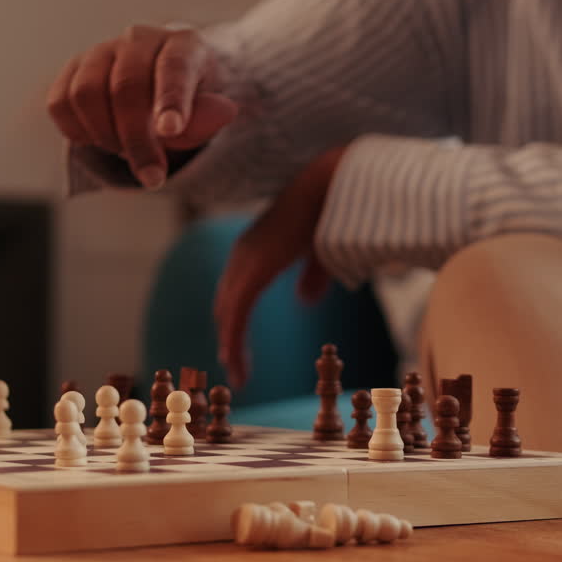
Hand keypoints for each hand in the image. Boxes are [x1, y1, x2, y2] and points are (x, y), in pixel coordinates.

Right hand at [46, 25, 239, 188]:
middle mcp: (139, 40)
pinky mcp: (72, 71)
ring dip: (105, 135)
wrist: (159, 91)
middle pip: (126, 86)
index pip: (174, 67)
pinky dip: (77, 131)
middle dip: (137, 138)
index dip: (170, 99)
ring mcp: (101, 52)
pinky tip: (98, 141)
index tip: (170, 131)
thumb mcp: (208, 112)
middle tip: (151, 176)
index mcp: (182, 44)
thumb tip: (223, 112)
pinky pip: (60, 103)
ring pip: (86, 93)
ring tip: (125, 152)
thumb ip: (208, 117)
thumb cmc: (189, 103)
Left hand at [214, 147, 347, 385]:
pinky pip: (237, 314)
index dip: (235, 317)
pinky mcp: (254, 271)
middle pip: (226, 303)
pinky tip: (237, 365)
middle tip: (234, 368)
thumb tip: (303, 301)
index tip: (238, 346)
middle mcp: (245, 253)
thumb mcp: (324, 250)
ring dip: (231, 346)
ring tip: (237, 376)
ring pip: (228, 313)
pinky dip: (234, 342)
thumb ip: (313, 275)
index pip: (237, 288)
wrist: (335, 185)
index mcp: (258, 246)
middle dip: (229, 336)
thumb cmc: (334, 210)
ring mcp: (246, 261)